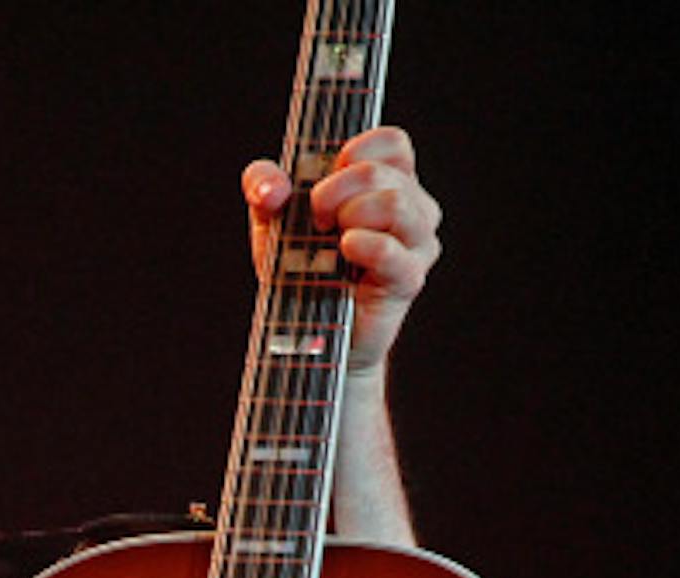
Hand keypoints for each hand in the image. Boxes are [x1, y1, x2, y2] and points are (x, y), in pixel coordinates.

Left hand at [243, 126, 441, 373]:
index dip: (355, 150)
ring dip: (350, 215)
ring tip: (331, 239)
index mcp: (388, 183)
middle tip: (315, 218)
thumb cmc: (298, 268)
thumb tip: (271, 186)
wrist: (306, 333)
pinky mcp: (408, 279)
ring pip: (395, 203)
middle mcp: (412, 208)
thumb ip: (262, 186)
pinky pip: (390, 249)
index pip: (393, 142)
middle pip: (383, 172)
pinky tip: (343, 251)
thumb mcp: (272, 220)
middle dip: (334, 190)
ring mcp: (417, 244)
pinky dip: (361, 245)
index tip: (324, 177)